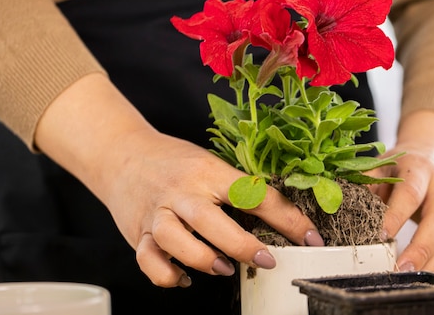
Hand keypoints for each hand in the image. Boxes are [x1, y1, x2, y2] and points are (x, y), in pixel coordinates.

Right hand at [35, 74, 322, 287]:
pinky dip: (168, 275)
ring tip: (224, 267)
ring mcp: (156, 213)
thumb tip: (281, 218)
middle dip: (243, 246)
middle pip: (211, 222)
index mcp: (207, 171)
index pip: (253, 194)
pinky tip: (186, 276)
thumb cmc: (175, 161)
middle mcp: (181, 192)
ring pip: (176, 242)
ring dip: (204, 261)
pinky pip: (149, 261)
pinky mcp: (136, 233)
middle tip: (267, 260)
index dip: (287, 219)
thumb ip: (236, 188)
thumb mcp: (209, 164)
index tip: (311, 239)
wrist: (122, 155)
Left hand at [368, 110, 433, 273]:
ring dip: (431, 265)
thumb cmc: (401, 166)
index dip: (397, 215)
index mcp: (420, 169)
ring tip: (409, 282)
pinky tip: (422, 283)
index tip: (380, 236)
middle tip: (400, 269)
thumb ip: (365, 182)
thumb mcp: (382, 165)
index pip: (411, 193)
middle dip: (421, 248)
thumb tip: (340, 204)